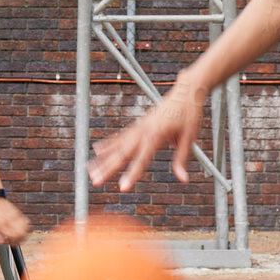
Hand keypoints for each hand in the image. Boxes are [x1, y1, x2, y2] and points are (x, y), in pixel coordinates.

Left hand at [0, 196, 30, 246]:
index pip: (12, 236)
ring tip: (18, 236)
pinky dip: (26, 227)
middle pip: (21, 233)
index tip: (9, 243)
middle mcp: (10, 219)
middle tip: (13, 241)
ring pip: (25, 228)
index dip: (12, 242)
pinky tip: (21, 229)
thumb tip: (0, 240)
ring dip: (24, 234)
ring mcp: (15, 215)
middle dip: (19, 240)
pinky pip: (26, 221)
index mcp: (1, 222)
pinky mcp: (17, 212)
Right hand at [87, 80, 206, 191]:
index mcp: (157, 134)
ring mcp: (139, 127)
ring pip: (117, 145)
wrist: (186, 91)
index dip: (132, 174)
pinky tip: (97, 151)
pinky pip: (121, 136)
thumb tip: (184, 180)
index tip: (122, 188)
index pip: (142, 159)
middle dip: (108, 169)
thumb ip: (182, 159)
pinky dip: (108, 144)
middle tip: (95, 182)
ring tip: (89, 170)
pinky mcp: (139, 124)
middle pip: (123, 153)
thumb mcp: (190, 137)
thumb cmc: (189, 113)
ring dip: (103, 158)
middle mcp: (144, 130)